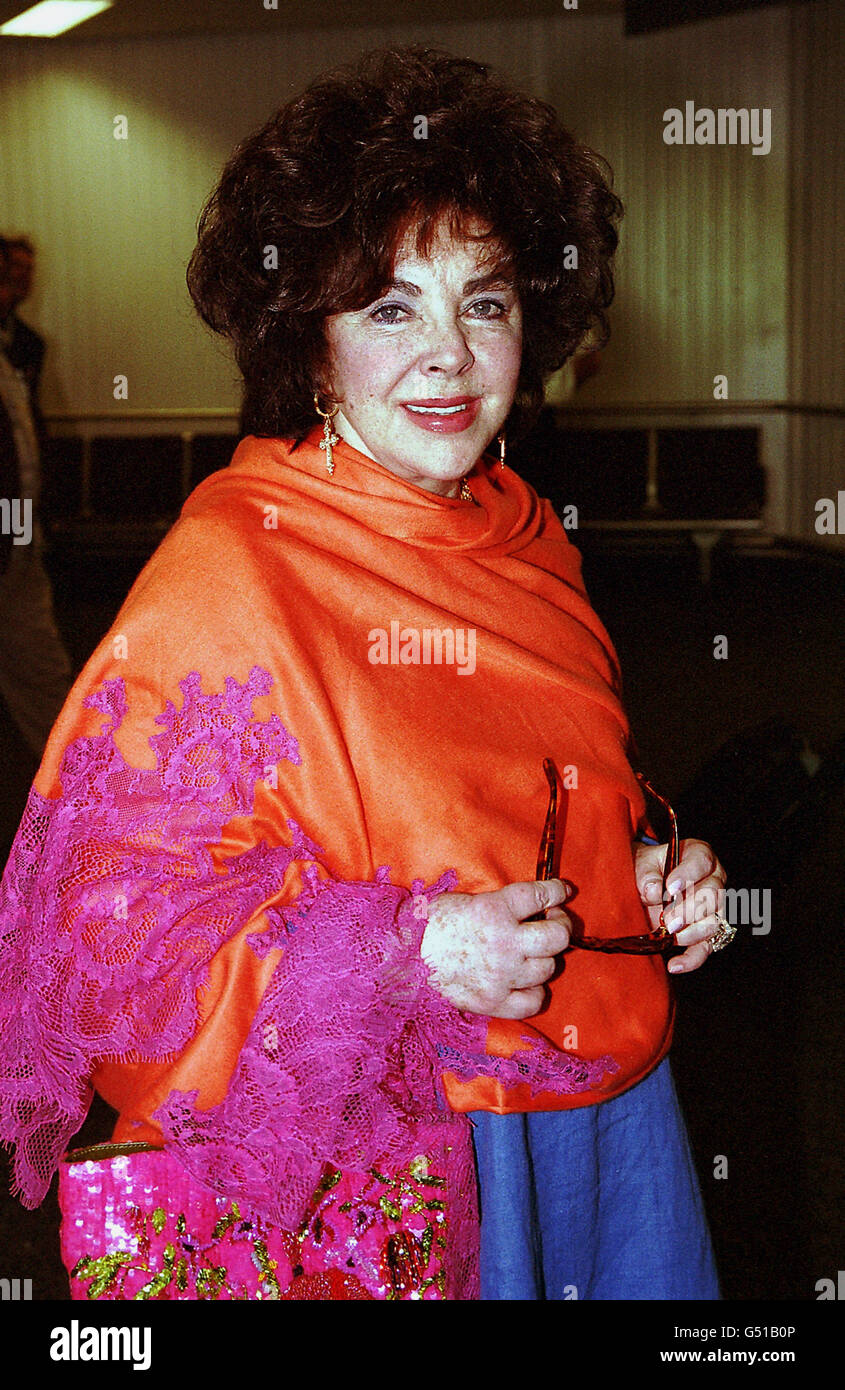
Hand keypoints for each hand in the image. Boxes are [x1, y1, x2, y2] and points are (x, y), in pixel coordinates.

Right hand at [420, 879, 570, 1017]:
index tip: (560, 891)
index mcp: (494, 910)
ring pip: (548, 968)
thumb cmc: (429, 924)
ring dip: (544, 958)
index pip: (540, 895)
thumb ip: (499, 903)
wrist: (402, 958)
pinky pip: (533, 1000)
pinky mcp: (494, 1002)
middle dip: (560, 925)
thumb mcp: (464, 899)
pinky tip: (525, 982)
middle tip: (552, 922)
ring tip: (531, 953)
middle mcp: (505, 942)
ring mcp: (502, 975)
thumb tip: (531, 904)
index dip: (555, 890)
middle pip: (557, 936)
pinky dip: (535, 991)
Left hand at [634, 839, 727, 973]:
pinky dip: (691, 959)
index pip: (703, 861)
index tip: (671, 887)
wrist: (642, 885)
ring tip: (667, 935)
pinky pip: (705, 949)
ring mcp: (713, 909)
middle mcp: (713, 880)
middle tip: (667, 919)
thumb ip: (646, 873)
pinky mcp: (705, 933)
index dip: (689, 874)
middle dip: (689, 909)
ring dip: (690, 933)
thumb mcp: (640, 863)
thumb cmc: (645, 869)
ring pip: (714, 923)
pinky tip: (674, 965)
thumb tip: (654, 891)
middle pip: (713, 895)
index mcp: (699, 856)